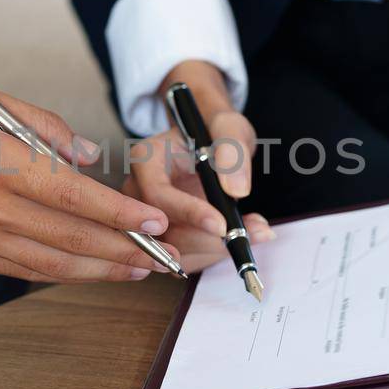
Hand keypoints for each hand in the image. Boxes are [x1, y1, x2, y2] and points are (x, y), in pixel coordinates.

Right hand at [0, 93, 180, 282]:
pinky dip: (63, 275)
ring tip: (141, 269)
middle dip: (126, 248)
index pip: (70, 193)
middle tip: (164, 252)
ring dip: (102, 270)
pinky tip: (91, 272)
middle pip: (71, 237)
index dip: (117, 211)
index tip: (153, 219)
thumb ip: (38, 125)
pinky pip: (24, 272)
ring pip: (53, 264)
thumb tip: (86, 155)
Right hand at [124, 60, 271, 272]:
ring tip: (251, 233)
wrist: (212, 145)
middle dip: (205, 240)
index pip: (157, 194)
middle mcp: (138, 192)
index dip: (189, 213)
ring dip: (213, 250)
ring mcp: (145, 218)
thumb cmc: (216, 133)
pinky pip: (182, 259)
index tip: (222, 225)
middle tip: (246, 235)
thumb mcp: (230, 129)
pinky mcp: (161, 237)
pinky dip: (211, 256)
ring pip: (172, 250)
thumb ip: (233, 151)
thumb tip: (237, 190)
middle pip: (160, 231)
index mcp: (146, 159)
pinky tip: (233, 239)